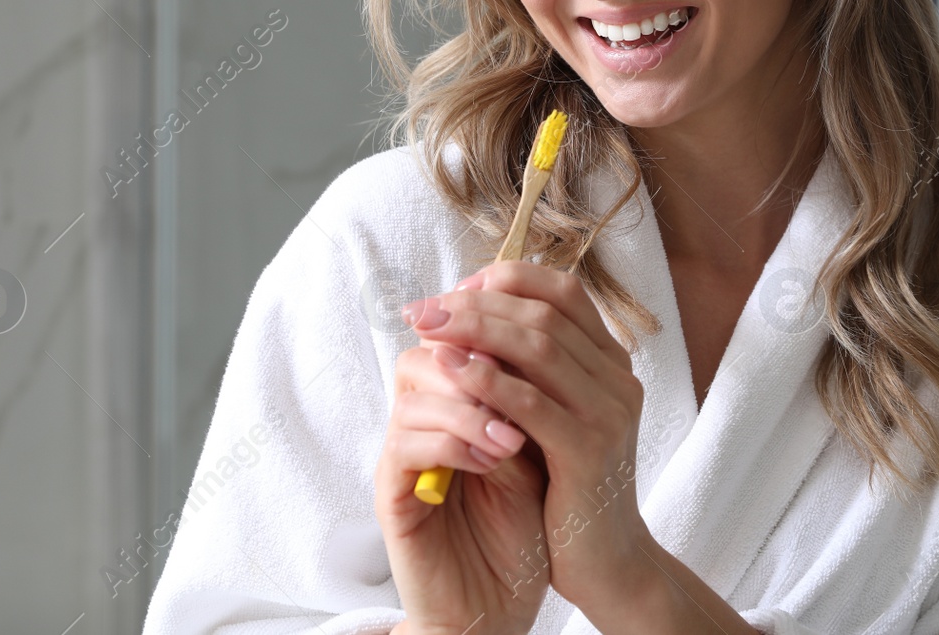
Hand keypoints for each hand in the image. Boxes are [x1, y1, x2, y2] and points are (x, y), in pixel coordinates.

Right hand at [375, 334, 547, 634]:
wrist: (498, 606)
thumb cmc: (521, 531)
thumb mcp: (538, 453)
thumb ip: (530, 400)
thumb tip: (546, 339)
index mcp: (453, 406)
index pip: (455, 338)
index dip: (491, 331)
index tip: (541, 347)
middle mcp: (421, 424)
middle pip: (425, 354)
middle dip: (478, 361)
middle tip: (524, 384)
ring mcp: (403, 458)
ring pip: (414, 396)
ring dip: (470, 406)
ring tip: (514, 438)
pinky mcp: (392, 494)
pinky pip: (406, 446)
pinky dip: (453, 443)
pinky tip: (493, 457)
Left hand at [406, 262, 658, 609]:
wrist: (609, 564)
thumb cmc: (570, 486)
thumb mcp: (555, 416)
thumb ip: (529, 371)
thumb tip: (466, 321)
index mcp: (612, 361)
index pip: (563, 291)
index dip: (507, 280)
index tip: (455, 291)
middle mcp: (618, 377)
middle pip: (544, 313)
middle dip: (477, 303)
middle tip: (422, 308)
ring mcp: (609, 412)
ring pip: (539, 347)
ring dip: (474, 330)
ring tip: (425, 329)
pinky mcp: (589, 450)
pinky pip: (531, 402)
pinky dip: (486, 379)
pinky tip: (448, 370)